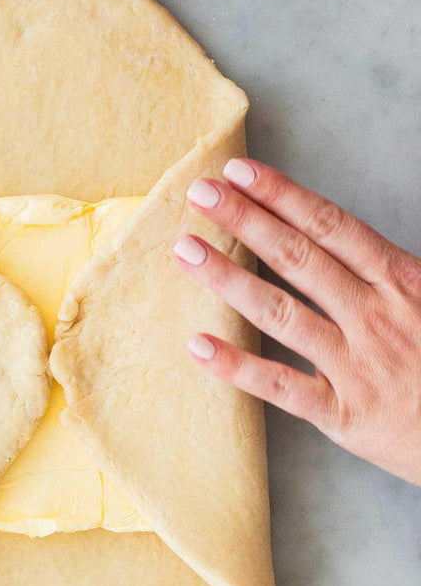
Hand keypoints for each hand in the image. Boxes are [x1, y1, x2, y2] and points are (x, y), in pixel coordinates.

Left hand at [172, 159, 420, 485]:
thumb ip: (391, 271)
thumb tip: (346, 239)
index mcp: (401, 281)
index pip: (330, 226)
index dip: (281, 195)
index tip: (240, 172)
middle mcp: (374, 315)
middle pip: (297, 257)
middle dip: (245, 219)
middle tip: (200, 192)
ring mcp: (356, 364)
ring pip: (280, 313)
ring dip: (229, 278)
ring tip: (186, 251)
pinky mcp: (344, 413)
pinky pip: (282, 386)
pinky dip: (238, 367)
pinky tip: (197, 346)